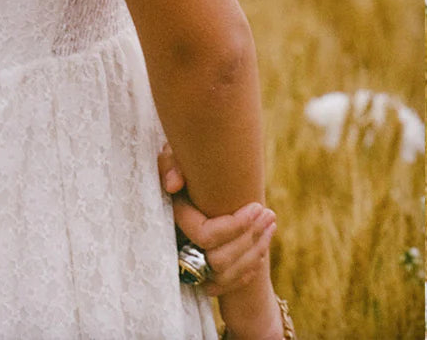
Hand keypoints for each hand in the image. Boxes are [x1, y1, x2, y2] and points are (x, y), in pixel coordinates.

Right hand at [157, 142, 277, 297]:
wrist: (184, 181)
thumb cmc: (181, 164)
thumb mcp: (173, 156)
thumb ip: (170, 164)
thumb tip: (174, 184)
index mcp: (173, 221)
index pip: (206, 236)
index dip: (235, 226)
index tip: (256, 206)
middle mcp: (177, 247)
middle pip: (219, 260)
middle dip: (249, 238)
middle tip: (269, 214)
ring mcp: (188, 263)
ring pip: (224, 275)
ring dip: (254, 253)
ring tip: (271, 226)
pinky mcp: (200, 272)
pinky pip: (222, 286)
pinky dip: (245, 272)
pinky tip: (261, 250)